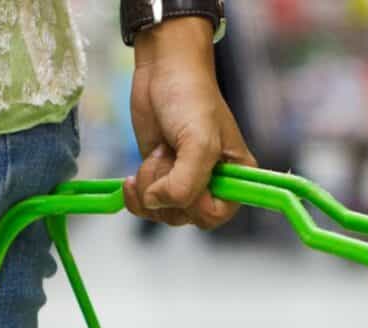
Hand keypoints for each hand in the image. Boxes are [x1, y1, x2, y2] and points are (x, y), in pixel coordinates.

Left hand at [123, 17, 255, 228]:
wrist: (164, 70)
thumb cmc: (191, 98)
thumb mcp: (198, 142)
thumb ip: (185, 183)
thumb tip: (157, 202)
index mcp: (236, 179)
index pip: (215, 215)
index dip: (193, 204)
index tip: (182, 174)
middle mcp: (212, 186)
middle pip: (186, 217)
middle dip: (167, 188)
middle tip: (169, 153)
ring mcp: (184, 184)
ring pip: (163, 213)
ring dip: (150, 185)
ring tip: (158, 152)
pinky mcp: (160, 179)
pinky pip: (146, 207)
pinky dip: (135, 195)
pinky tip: (131, 179)